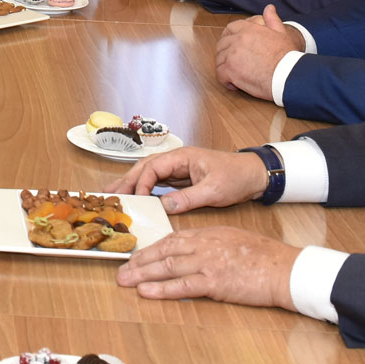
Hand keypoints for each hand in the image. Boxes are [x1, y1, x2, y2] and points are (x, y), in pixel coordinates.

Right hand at [105, 145, 270, 212]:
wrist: (255, 175)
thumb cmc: (237, 176)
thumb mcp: (213, 190)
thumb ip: (188, 198)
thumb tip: (164, 207)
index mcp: (182, 156)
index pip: (152, 167)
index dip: (142, 183)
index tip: (137, 199)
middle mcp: (177, 160)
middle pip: (145, 168)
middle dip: (127, 180)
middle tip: (109, 194)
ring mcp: (179, 168)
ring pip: (149, 174)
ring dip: (132, 184)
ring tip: (114, 193)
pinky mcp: (182, 178)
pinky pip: (158, 182)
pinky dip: (145, 189)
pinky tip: (137, 196)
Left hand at [114, 227, 297, 310]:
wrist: (283, 268)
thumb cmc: (263, 255)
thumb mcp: (231, 239)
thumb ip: (209, 242)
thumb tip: (190, 250)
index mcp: (207, 234)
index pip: (171, 239)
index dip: (151, 249)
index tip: (136, 255)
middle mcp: (203, 245)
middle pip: (163, 251)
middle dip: (139, 261)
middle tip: (120, 269)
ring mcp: (207, 263)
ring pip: (167, 267)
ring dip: (142, 274)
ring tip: (125, 280)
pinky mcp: (214, 282)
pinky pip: (182, 286)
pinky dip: (161, 289)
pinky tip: (146, 292)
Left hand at [215, 5, 303, 98]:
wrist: (288, 74)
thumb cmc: (287, 56)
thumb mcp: (281, 33)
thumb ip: (272, 19)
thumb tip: (269, 8)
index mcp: (248, 29)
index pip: (230, 28)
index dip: (228, 37)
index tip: (231, 45)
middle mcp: (237, 40)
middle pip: (222, 45)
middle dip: (225, 53)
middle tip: (233, 63)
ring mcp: (231, 55)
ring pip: (219, 60)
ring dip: (225, 67)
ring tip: (236, 74)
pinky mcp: (230, 71)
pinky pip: (220, 75)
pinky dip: (225, 80)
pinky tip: (234, 84)